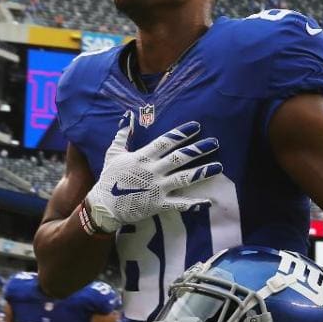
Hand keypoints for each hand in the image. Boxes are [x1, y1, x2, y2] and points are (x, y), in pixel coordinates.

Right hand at [83, 115, 221, 232]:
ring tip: (219, 166)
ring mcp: (157, 188)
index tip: (197, 126)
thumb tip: (128, 115)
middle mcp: (153, 171)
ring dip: (202, 172)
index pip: (166, 142)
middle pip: (179, 158)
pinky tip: (208, 201)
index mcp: (142, 157)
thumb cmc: (109, 178)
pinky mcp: (159, 205)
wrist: (104, 206)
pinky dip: (194, 203)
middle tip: (215, 142)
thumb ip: (123, 134)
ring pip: (184, 178)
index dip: (181, 133)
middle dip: (198, 149)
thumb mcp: (113, 153)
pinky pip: (179, 204)